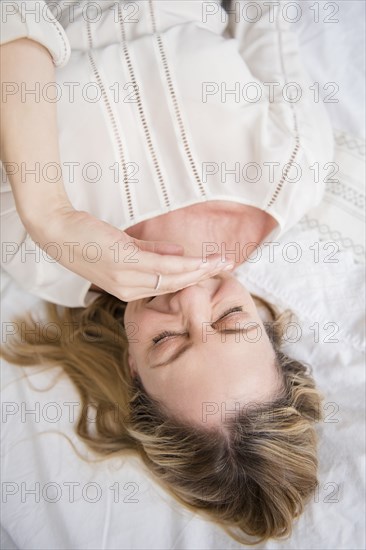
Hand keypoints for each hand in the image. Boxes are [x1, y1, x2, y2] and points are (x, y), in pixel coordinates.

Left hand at [29, 208, 233, 301]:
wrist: (55, 229)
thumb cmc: (85, 237)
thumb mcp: (120, 247)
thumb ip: (149, 251)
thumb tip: (177, 252)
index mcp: (126, 288)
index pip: (166, 286)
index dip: (191, 279)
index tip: (212, 270)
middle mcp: (128, 289)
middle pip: (174, 285)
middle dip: (203, 276)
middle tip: (228, 267)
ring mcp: (127, 277)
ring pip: (172, 278)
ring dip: (200, 270)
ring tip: (222, 263)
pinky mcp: (125, 262)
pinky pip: (162, 267)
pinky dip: (184, 264)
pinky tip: (200, 260)